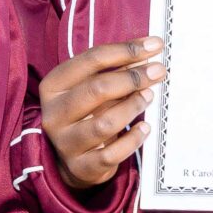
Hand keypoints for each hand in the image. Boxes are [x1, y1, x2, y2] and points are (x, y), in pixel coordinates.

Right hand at [39, 37, 164, 189]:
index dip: (125, 50)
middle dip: (133, 77)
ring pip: (105, 122)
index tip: (154, 45)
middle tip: (158, 71)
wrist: (72, 160)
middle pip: (97, 89)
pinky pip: (112, 153)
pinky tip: (145, 128)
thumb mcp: (90, 89)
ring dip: (133, 106)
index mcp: (53, 87)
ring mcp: (66, 142)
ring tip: (149, 97)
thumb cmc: (86, 115)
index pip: (91, 61)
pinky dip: (133, 139)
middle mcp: (54, 114)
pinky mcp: (81, 167)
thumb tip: (148, 50)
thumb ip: (114, 71)